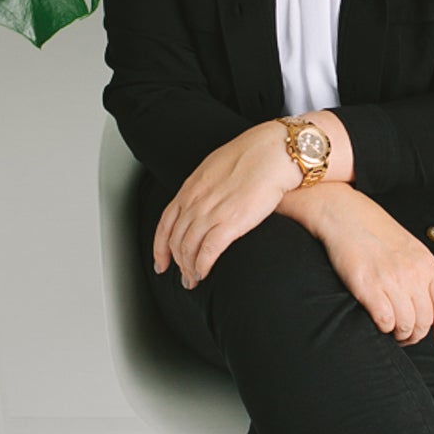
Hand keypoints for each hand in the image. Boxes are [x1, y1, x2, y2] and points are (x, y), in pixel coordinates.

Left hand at [154, 124, 297, 284]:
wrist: (273, 153)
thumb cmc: (252, 156)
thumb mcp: (216, 167)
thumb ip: (205, 187)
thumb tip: (204, 200)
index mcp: (190, 188)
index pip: (165, 224)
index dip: (160, 248)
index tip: (161, 263)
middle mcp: (195, 202)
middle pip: (176, 240)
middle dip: (177, 263)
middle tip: (184, 277)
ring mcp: (211, 213)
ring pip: (189, 249)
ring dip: (189, 269)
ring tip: (194, 280)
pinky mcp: (230, 223)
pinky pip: (208, 252)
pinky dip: (203, 266)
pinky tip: (205, 272)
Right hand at [285, 184, 433, 349]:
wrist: (344, 215)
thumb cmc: (372, 230)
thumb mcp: (408, 248)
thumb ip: (420, 272)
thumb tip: (426, 303)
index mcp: (426, 263)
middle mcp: (413, 273)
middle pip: (425, 320)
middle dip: (415, 335)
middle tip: (404, 336)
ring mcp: (392, 280)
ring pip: (406, 325)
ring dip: (398, 334)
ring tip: (390, 331)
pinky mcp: (369, 287)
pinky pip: (385, 322)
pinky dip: (383, 328)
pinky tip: (377, 321)